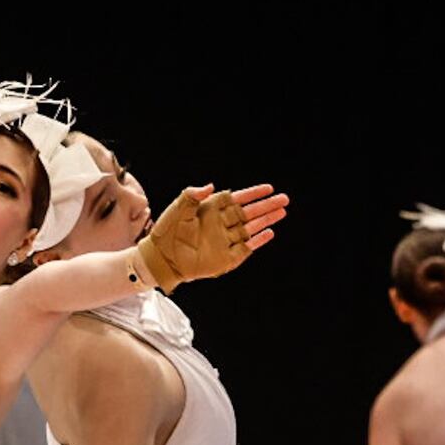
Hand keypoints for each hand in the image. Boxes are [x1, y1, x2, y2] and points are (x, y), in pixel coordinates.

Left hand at [135, 183, 288, 293]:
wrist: (160, 258)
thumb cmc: (166, 232)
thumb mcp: (178, 208)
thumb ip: (192, 195)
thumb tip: (212, 186)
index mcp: (211, 210)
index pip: (237, 199)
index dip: (253, 194)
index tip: (268, 188)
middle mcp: (221, 225)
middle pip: (249, 213)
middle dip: (266, 206)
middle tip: (284, 199)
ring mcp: (224, 241)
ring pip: (250, 228)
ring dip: (266, 220)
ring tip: (282, 212)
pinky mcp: (225, 258)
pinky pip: (245, 248)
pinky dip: (257, 241)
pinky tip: (269, 232)